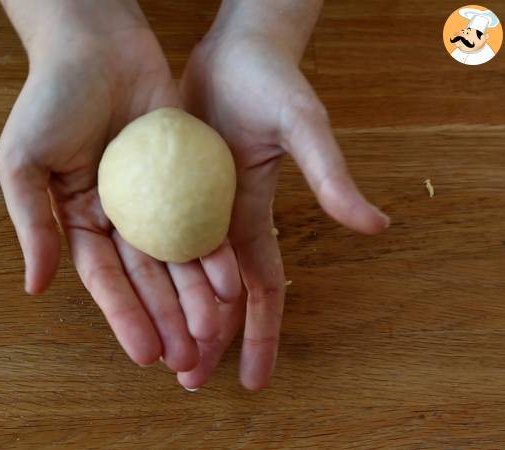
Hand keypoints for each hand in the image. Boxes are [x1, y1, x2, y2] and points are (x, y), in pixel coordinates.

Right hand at [0, 1, 240, 372]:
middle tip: (189, 360)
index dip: (125, 318)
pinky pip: (204, 218)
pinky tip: (232, 282)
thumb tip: (35, 287)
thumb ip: (33, 224)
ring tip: (216, 332)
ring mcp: (157, 197)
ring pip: (180, 257)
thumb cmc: (50, 98)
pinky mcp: (188, 175)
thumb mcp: (24, 161)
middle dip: (168, 318)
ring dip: (196, 297)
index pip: (106, 280)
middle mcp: (122, 216)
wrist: (96, 42)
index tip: (147, 355)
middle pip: (148, 278)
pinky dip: (216, 250)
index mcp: (81, 218)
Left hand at [178, 10, 388, 389]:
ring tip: (158, 352)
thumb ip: (331, 176)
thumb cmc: (275, 83)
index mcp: (255, 218)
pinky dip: (146, 265)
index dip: (262, 335)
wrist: (237, 51)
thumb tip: (376, 226)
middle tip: (188, 380)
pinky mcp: (166, 184)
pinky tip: (129, 290)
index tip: (254, 380)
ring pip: (181, 274)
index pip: (264, 289)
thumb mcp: (304, 128)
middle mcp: (223, 220)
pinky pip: (154, 233)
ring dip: (172, 313)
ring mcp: (193, 204)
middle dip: (208, 339)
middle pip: (218, 295)